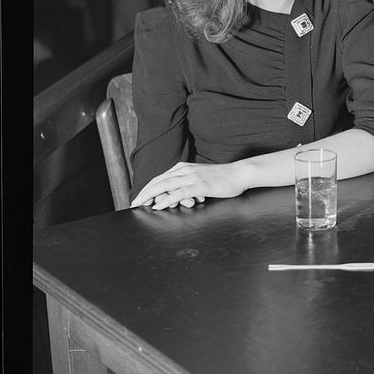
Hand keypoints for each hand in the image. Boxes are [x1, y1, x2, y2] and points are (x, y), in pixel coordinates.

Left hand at [129, 161, 247, 210]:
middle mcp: (186, 170)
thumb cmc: (223, 178)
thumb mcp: (202, 178)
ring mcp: (192, 177)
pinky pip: (178, 193)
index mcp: (185, 168)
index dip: (149, 187)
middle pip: (159, 181)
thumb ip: (189, 184)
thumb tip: (178, 196)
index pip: (162, 177)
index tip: (140, 197)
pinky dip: (166, 199)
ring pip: (165, 185)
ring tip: (140, 204)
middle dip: (144, 192)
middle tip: (134, 203)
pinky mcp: (200, 185)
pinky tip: (158, 205)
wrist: (239, 174)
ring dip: (150, 195)